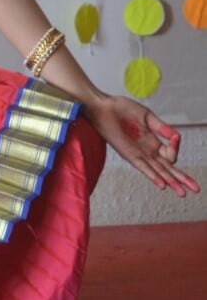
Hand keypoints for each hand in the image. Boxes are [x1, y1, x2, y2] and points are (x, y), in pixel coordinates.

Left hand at [84, 94, 199, 196]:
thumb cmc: (121, 108)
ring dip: (170, 181)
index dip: (176, 148)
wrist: (103, 106)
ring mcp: (138, 154)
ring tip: (182, 193)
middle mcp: (147, 151)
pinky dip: (152, 175)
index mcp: (153, 142)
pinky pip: (143, 167)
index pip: (170, 153)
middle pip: (168, 168)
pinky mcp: (128, 154)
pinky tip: (162, 184)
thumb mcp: (147, 117)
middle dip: (182, 179)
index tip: (175, 137)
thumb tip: (177, 136)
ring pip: (158, 171)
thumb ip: (162, 127)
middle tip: (196, 189)